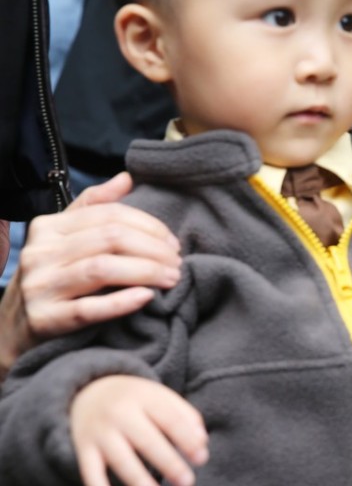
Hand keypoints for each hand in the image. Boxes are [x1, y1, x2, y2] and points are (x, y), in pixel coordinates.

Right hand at [0, 173, 181, 378]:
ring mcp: (39, 287)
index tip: (173, 242)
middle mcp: (39, 253)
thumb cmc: (51, 278)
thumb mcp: (64, 238)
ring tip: (172, 279)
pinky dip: (122, 302)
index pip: (109, 215)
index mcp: (48, 227)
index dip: (149, 225)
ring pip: (102, 269)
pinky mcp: (43, 320)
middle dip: (153, 249)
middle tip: (177, 262)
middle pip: (110, 239)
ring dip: (146, 272)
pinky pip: (88, 309)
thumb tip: (127, 178)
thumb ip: (95, 206)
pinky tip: (147, 298)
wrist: (10, 331)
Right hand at [71, 376, 207, 485]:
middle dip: (169, 463)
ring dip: (141, 480)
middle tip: (187, 481)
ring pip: (121, 460)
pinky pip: (91, 473)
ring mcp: (100, 432)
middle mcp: (120, 413)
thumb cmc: (136, 400)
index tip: (201, 458)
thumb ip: (185, 415)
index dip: (187, 440)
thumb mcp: (160, 396)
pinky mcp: (84, 449)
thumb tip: (202, 442)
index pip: (170, 419)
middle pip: (147, 441)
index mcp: (144, 397)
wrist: (89, 391)